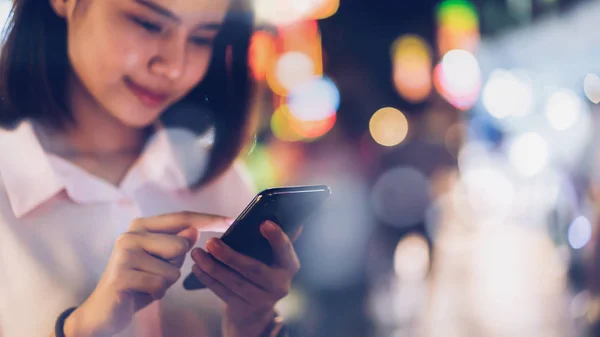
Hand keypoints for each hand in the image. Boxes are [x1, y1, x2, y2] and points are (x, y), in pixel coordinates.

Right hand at [64, 212, 232, 336]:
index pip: (183, 217)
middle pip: (181, 246)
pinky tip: (140, 293)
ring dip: (165, 282)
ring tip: (146, 283)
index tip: (234, 220)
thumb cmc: (138, 282)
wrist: (103, 311)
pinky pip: (160, 284)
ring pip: (173, 268)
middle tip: (154, 273)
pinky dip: (156, 293)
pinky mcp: (121, 275)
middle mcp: (131, 234)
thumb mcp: (162, 261)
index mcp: (142, 226)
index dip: (210, 219)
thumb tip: (194, 230)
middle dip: (176, 265)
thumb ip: (177, 244)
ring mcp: (124, 253)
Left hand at [190, 221, 301, 336]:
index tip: (264, 223)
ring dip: (212, 267)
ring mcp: (263, 301)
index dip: (277, 238)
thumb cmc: (260, 275)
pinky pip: (223, 292)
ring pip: (234, 282)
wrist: (254, 314)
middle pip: (254, 269)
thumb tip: (267, 217)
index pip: (285, 250)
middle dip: (230, 256)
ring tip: (197, 253)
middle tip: (211, 242)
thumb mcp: (269, 260)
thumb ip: (268, 242)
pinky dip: (208, 279)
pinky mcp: (245, 311)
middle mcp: (281, 285)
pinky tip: (197, 268)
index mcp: (289, 266)